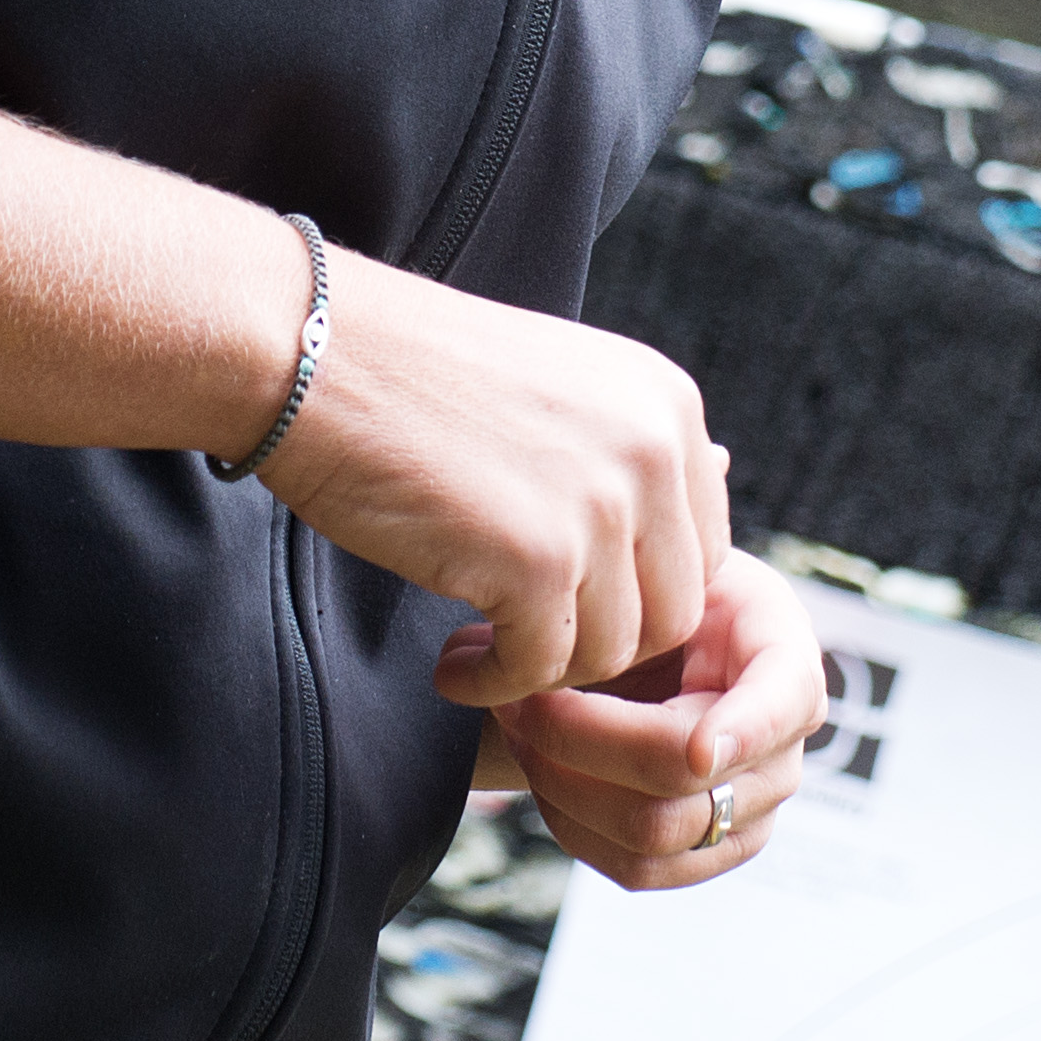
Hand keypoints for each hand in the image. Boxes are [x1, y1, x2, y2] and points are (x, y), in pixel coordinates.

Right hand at [256, 248, 730, 709]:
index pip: (702, 548)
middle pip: (673, 610)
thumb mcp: (560, 382)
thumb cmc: (417, 373)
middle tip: (525, 645)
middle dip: (600, 642)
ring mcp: (602, 505)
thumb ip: (636, 444)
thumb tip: (726, 473)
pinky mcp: (539, 561)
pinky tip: (455, 668)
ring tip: (482, 652)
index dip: (635, 593)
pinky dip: (498, 686)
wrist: (314, 354)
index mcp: (667, 405)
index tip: (568, 604)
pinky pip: (543, 670)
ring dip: (547, 672)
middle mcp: (654, 449)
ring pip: (615, 651)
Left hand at [487, 551, 826, 892]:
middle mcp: (784, 750)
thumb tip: (512, 630)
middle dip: (578, 739)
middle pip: (684, 776)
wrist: (661, 642)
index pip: (786, 703)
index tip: (696, 748)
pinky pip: (637, 870)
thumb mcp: (661, 565)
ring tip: (519, 729)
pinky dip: (571, 824)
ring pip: (652, 833)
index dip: (744, 731)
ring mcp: (752, 814)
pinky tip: (544, 773)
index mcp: (787, 662)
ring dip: (563, 783)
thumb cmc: (657, 593)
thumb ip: (635, 586)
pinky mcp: (708, 855)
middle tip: (513, 696)